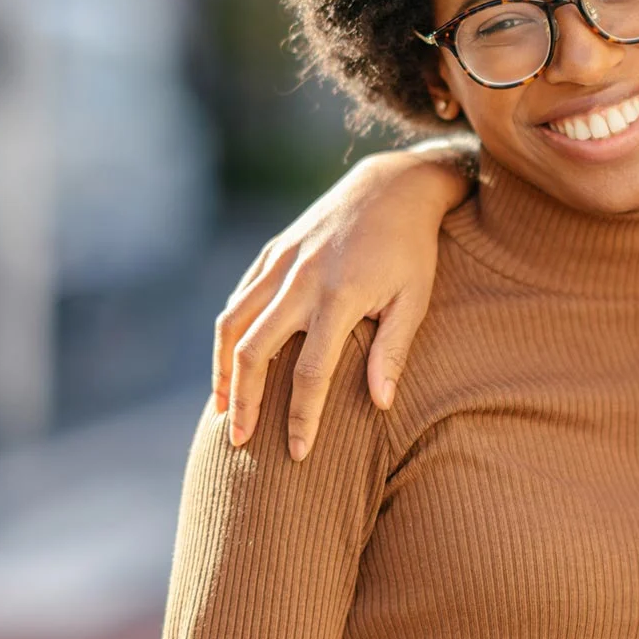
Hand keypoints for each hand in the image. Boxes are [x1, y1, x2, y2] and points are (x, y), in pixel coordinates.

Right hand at [213, 148, 469, 459]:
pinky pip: (239, 298)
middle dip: (244, 402)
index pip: (311, 372)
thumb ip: (394, 351)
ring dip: (222, 370)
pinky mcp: (272, 251)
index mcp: (339, 297)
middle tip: (240, 442)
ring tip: (222, 408)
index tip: (298, 452)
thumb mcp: (416, 299)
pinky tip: (230, 361)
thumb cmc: (411, 249)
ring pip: (233, 324)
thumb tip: (381, 404)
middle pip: (255, 352)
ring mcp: (280, 263)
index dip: (302, 417)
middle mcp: (300, 280)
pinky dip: (228, 333)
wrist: (392, 186)